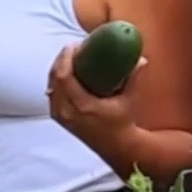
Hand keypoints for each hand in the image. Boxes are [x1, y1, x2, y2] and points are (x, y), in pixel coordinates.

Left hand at [46, 43, 144, 168]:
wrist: (116, 146)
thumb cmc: (123, 122)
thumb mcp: (129, 100)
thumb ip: (134, 79)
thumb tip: (141, 58)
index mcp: (80, 105)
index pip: (64, 76)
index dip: (65, 57)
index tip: (74, 45)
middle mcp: (66, 111)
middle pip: (54, 78)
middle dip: (61, 59)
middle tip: (73, 48)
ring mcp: (60, 116)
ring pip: (51, 86)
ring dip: (57, 69)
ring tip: (69, 57)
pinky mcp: (59, 118)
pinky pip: (52, 95)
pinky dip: (56, 81)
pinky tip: (64, 73)